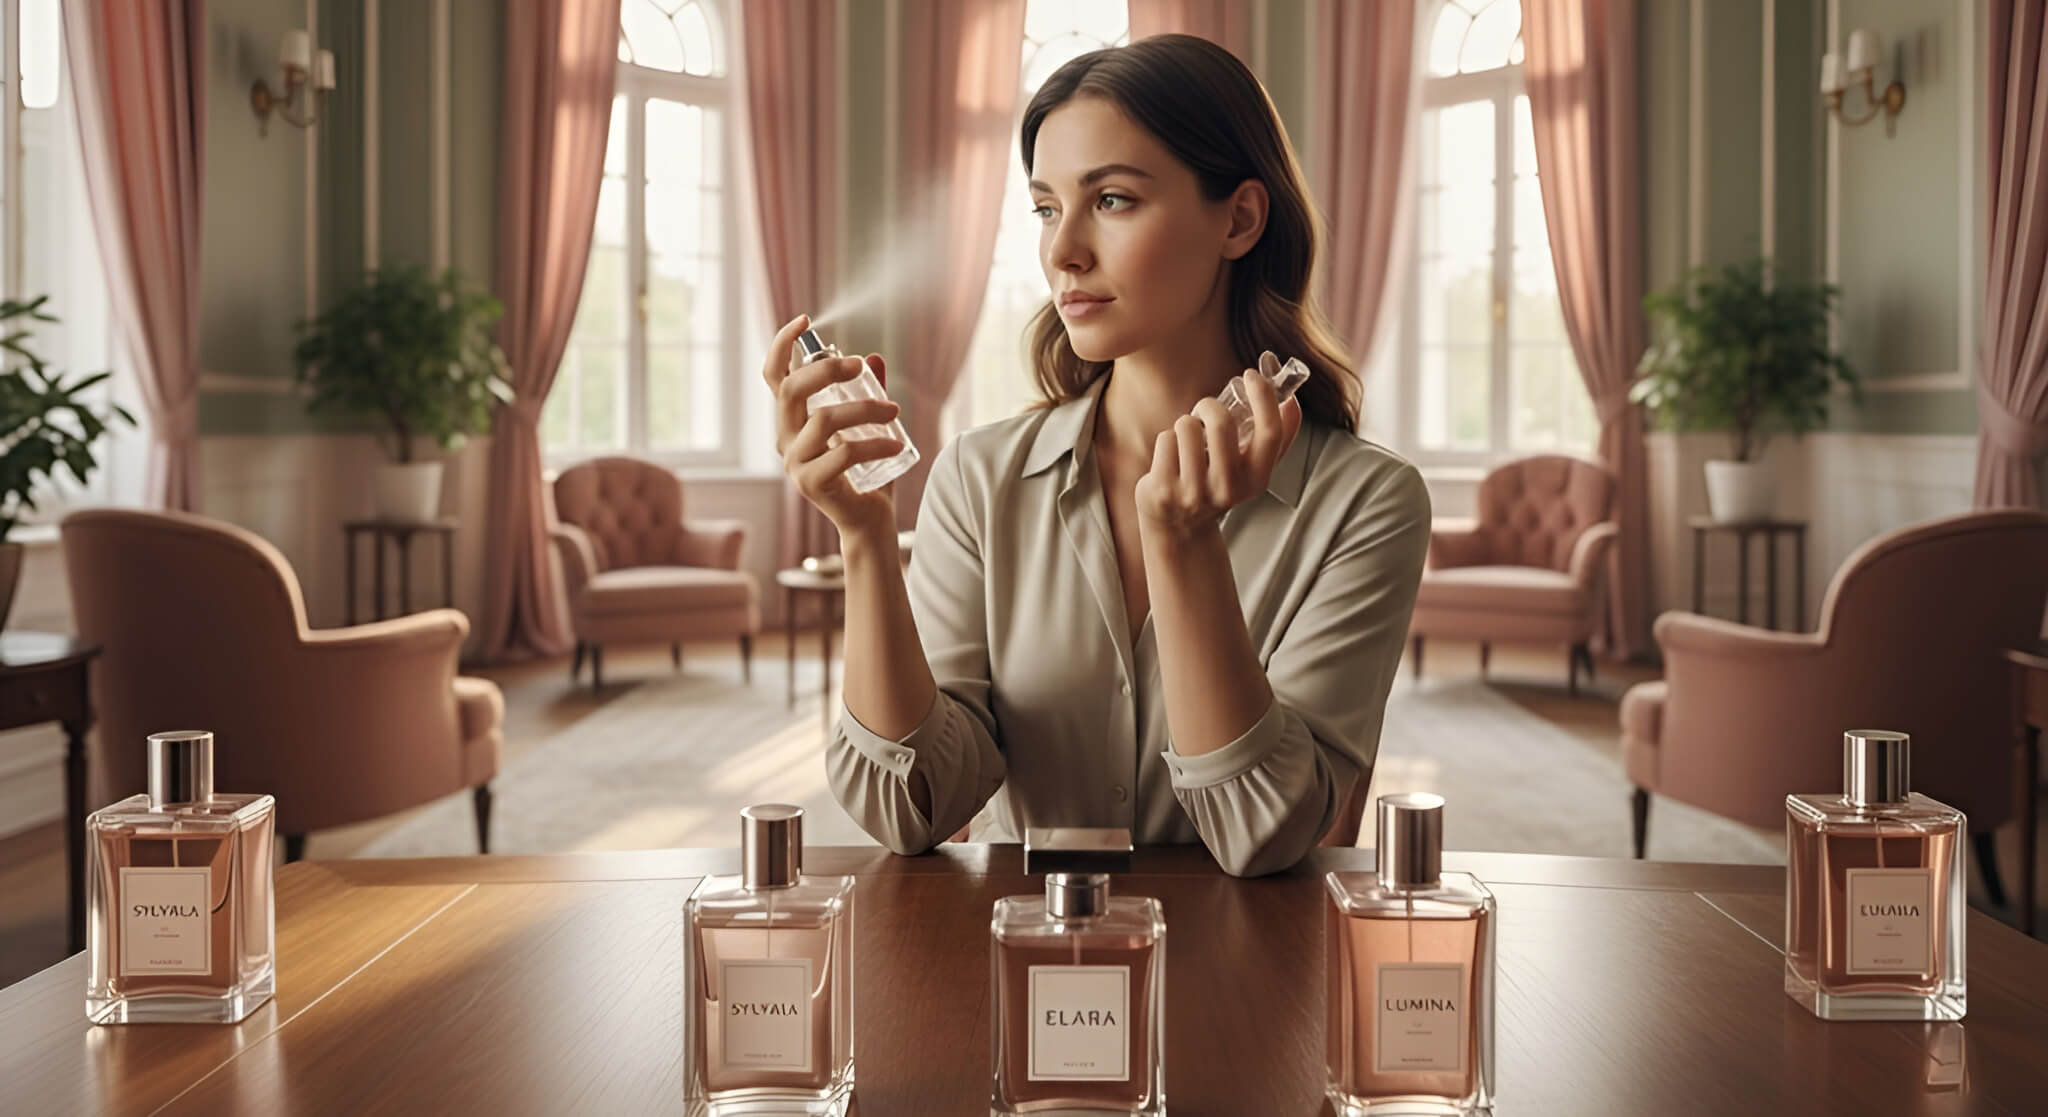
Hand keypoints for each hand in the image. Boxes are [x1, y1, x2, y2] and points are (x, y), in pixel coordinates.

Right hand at [763, 314, 900, 538]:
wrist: (869, 523)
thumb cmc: (867, 474)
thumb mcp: (870, 427)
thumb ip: (870, 394)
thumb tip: (875, 358)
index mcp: (792, 421)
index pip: (774, 377)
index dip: (782, 345)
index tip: (805, 319)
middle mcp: (785, 439)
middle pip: (791, 391)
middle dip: (825, 370)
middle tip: (859, 366)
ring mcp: (795, 463)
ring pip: (823, 420)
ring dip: (864, 409)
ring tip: (895, 413)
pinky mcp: (811, 484)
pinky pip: (843, 453)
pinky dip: (874, 444)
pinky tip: (898, 444)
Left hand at [1134, 351, 1302, 542]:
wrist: (1178, 527)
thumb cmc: (1217, 483)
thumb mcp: (1251, 469)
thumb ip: (1277, 438)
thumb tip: (1292, 399)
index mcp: (1256, 480)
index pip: (1269, 432)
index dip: (1263, 397)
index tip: (1250, 375)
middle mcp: (1228, 489)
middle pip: (1221, 423)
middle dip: (1209, 405)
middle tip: (1205, 410)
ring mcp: (1194, 493)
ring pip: (1187, 426)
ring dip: (1186, 424)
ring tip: (1188, 442)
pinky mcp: (1163, 491)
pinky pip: (1166, 440)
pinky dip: (1167, 441)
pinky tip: (1171, 459)